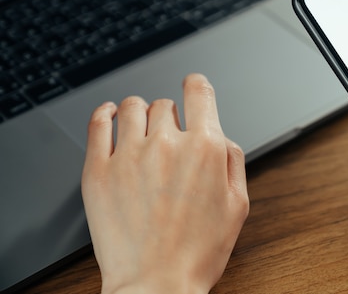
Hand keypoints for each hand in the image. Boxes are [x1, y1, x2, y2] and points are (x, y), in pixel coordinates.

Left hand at [81, 73, 248, 293]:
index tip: (193, 86)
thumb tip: (220, 135)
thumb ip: (233, 160)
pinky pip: (98, 123)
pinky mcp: (98, 170)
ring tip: (141, 128)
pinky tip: (110, 115)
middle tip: (170, 139)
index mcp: (205, 149)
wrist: (157, 285)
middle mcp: (167, 144)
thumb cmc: (197, 251)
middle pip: (165, 104)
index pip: (199, 92)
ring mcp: (129, 155)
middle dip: (170, 117)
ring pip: (133, 107)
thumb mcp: (238, 205)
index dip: (197, 85)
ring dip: (140, 112)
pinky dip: (105, 113)